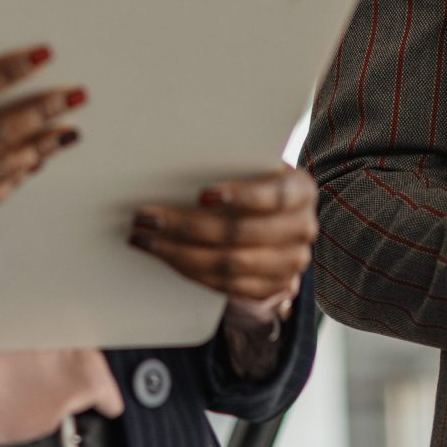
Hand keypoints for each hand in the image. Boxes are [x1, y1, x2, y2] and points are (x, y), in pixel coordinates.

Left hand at [130, 165, 318, 301]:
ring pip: (229, 265)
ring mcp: (290, 264)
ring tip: (144, 238)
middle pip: (241, 234)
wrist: (277, 221)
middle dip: (188, 227)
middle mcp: (302, 228)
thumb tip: (172, 158)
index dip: (240, 196)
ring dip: (179, 252)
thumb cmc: (255, 182)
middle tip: (147, 217)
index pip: (274, 196)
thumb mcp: (255, 167)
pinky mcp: (271, 288)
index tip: (202, 195)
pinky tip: (164, 256)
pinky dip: (190, 271)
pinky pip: (225, 286)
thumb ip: (232, 165)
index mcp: (301, 190)